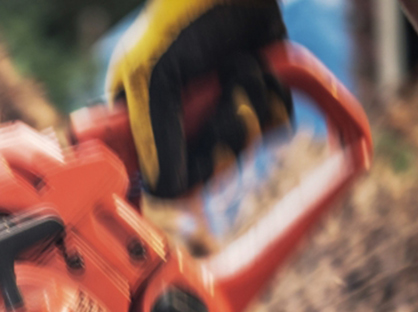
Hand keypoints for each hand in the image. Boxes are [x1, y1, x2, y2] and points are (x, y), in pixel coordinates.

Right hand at [106, 0, 292, 196]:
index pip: (158, 179)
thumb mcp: (151, 77)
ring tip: (240, 67)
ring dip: (251, 106)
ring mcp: (219, 111)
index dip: (183, 178)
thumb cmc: (180, 17)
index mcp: (142, 120)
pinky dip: (275, 99)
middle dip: (225, 137)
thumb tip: (163, 188)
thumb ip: (154, 134)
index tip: (202, 157)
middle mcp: (181, 122)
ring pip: (245, 149)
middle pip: (207, 172)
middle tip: (229, 106)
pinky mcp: (256, 100)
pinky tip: (264, 70)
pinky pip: (274, 128)